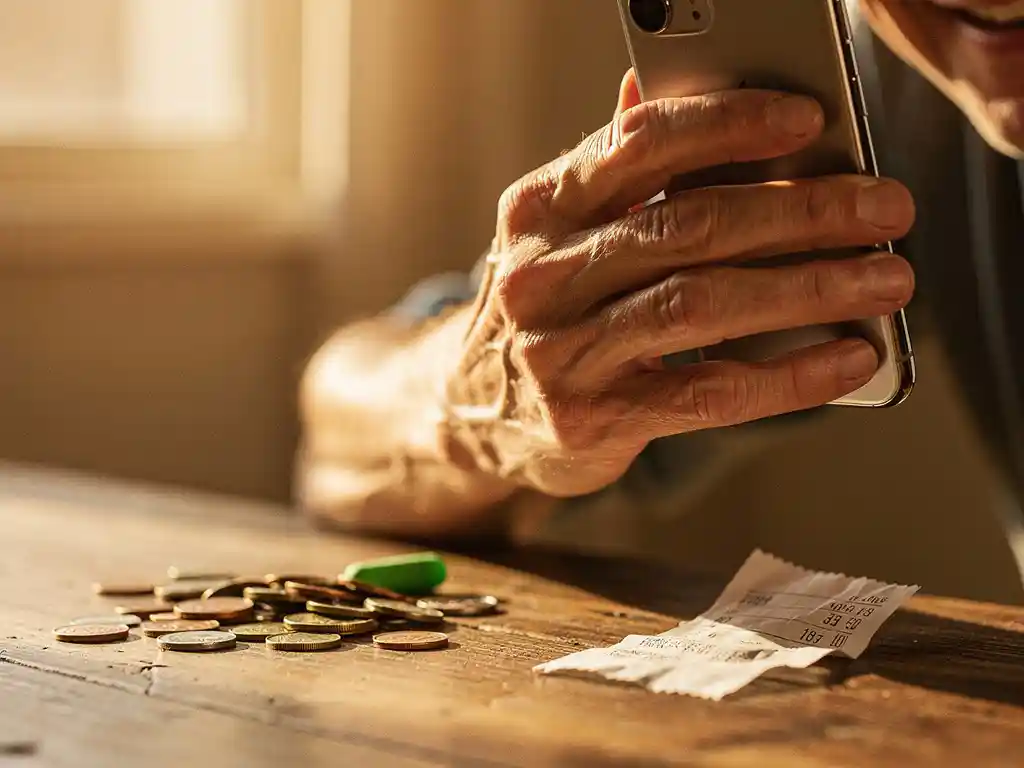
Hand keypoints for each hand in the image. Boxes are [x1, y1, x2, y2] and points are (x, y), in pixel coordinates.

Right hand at [441, 70, 915, 497]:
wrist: (475, 412)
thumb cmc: (542, 310)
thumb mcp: (557, 232)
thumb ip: (610, 171)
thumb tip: (658, 87)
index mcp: (539, 210)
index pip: (638, 146)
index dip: (728, 126)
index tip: (811, 122)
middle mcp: (542, 276)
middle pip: (688, 227)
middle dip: (800, 211)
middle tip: (884, 209)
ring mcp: (564, 351)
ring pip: (702, 304)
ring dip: (808, 288)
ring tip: (885, 280)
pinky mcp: (595, 417)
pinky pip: (708, 391)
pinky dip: (787, 375)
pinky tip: (844, 359)